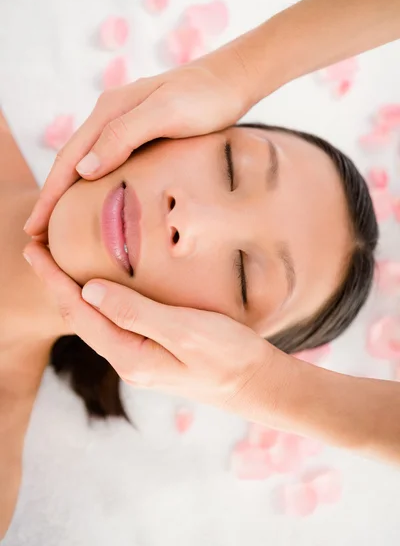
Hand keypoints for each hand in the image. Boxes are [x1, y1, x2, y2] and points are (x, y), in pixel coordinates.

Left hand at [24, 241, 289, 423]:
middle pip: (80, 317)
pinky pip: (116, 321)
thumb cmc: (229, 356)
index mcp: (130, 356)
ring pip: (96, 319)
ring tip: (62, 263)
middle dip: (56, 283)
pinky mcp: (155, 350)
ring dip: (75, 290)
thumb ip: (137, 313)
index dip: (53, 279)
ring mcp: (141, 357)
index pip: (79, 312)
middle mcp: (128, 359)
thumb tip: (89, 290)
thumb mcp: (185, 331)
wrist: (258, 383)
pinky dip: (101, 298)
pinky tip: (104, 285)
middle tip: (41, 248)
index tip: (34, 248)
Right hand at [25, 45, 256, 238]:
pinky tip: (98, 201)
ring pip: (88, 163)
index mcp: (109, 112)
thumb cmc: (205, 98)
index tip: (35, 228)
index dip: (50, 195)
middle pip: (72, 162)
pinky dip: (95, 185)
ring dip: (70, 192)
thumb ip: (123, 136)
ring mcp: (126, 124)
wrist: (233, 79)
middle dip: (53, 198)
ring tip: (61, 224)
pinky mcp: (142, 133)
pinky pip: (109, 162)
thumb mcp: (165, 113)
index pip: (69, 159)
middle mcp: (111, 116)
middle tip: (40, 236)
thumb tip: (82, 170)